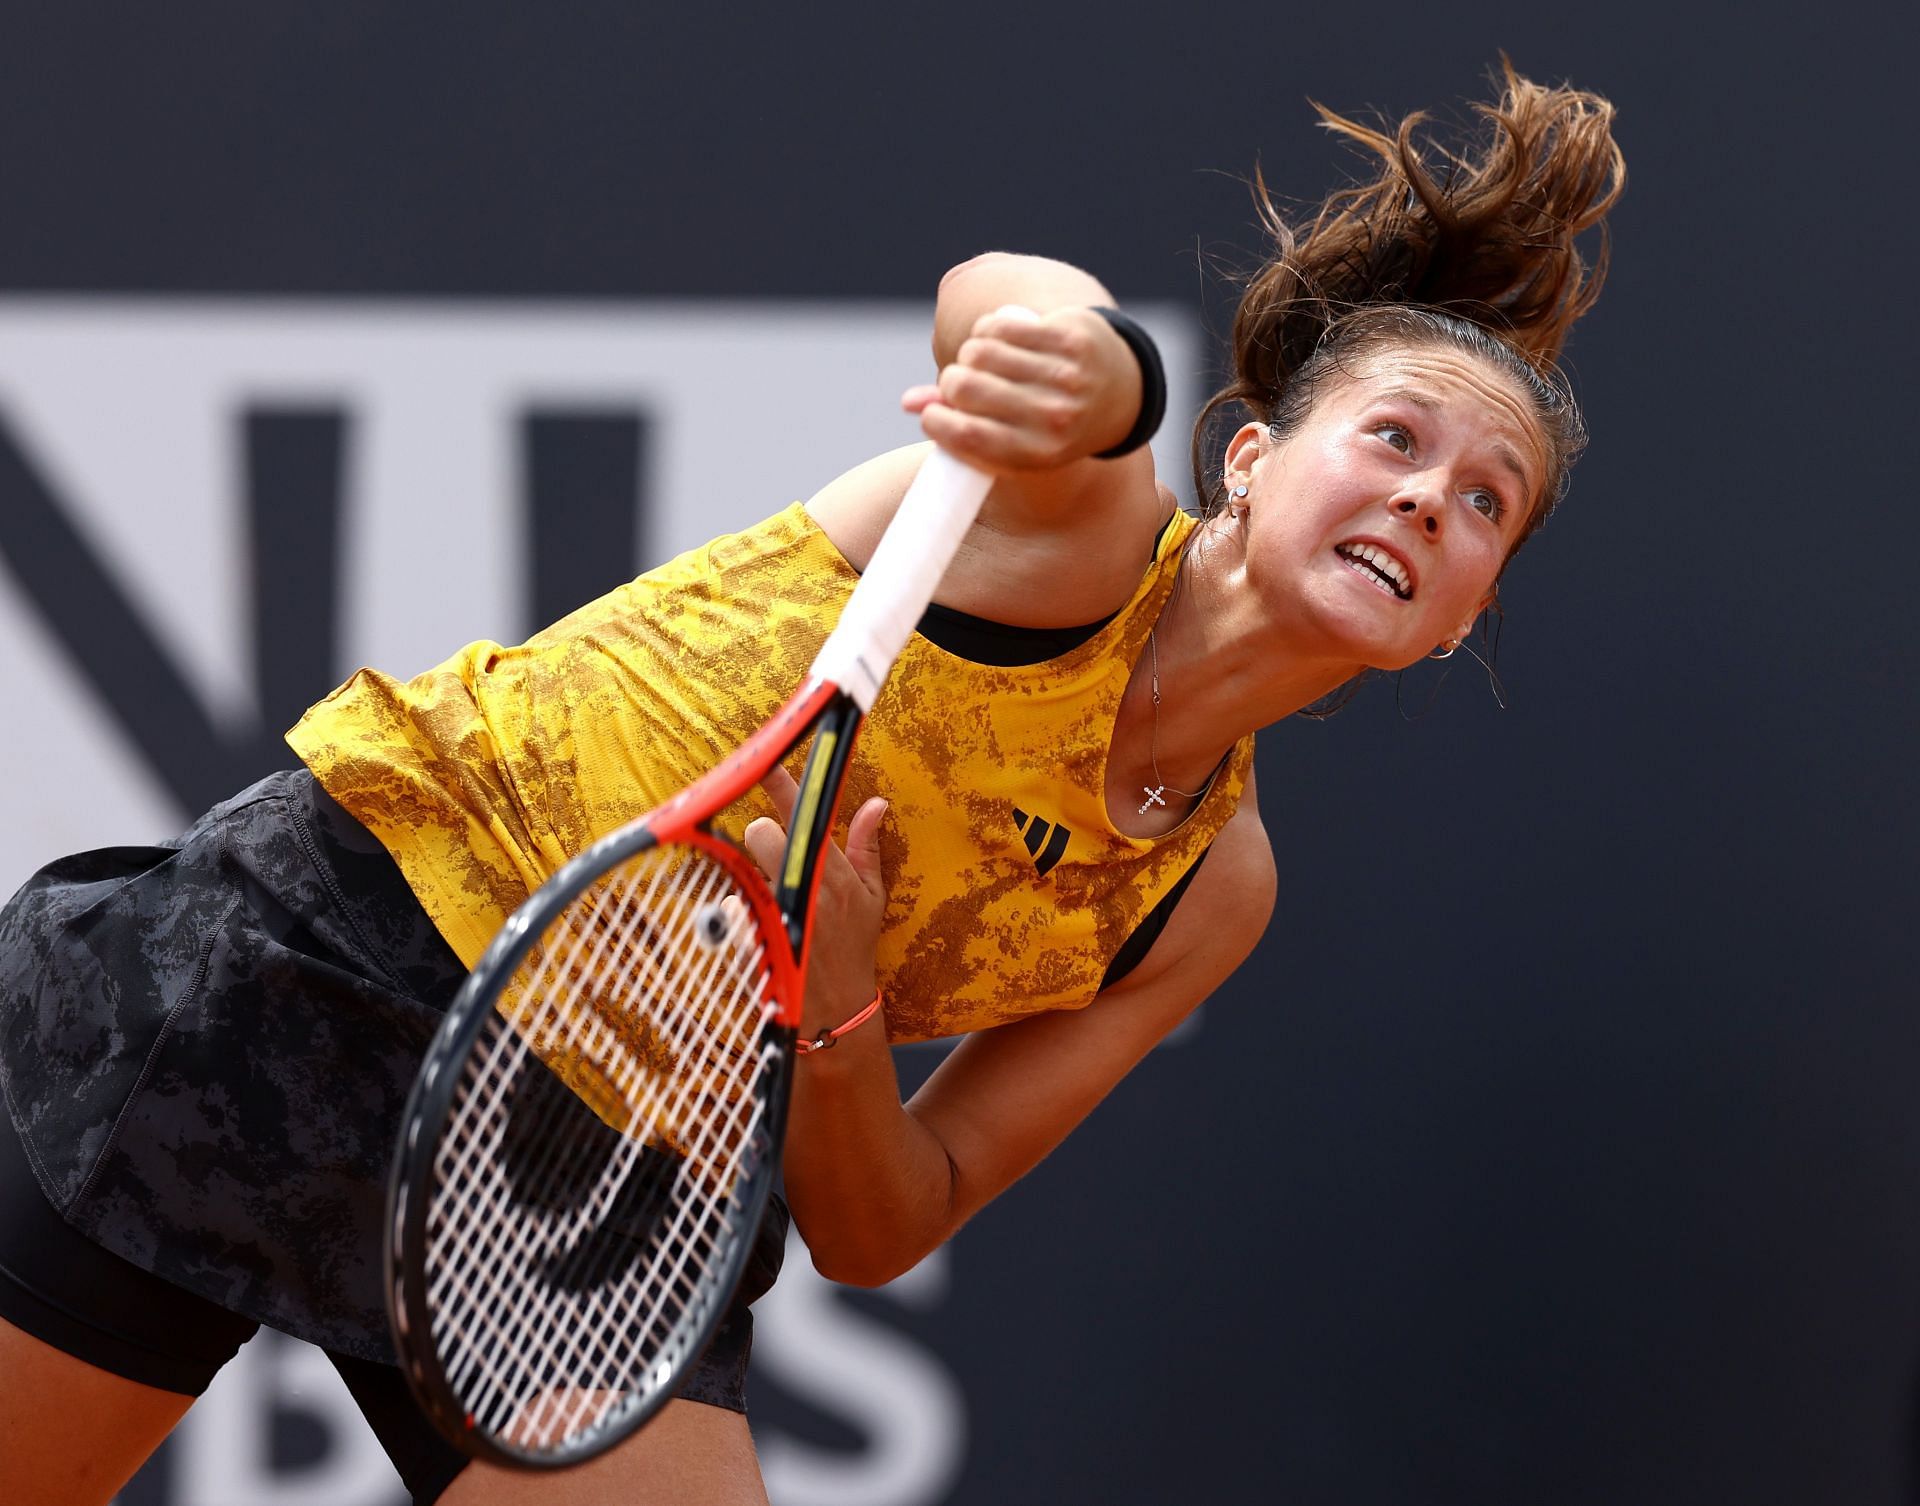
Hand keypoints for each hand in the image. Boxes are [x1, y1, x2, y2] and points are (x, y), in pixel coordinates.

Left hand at [741, 765, 888, 1038]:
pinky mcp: (751, 936)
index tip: (766, 762)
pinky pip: (731, 907)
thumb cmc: (854, 946)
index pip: (803, 816)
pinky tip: (766, 935)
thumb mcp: (872, 897)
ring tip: (781, 915)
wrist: (836, 1007)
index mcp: (834, 872)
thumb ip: (867, 847)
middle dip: (763, 840)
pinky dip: (742, 917)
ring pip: (744, 873)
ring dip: (755, 887)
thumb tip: (876, 803)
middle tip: (776, 860)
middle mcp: (805, 888)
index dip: (782, 785)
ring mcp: (776, 913)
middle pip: (760, 833)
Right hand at [900, 305, 1141, 471]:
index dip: (935, 421)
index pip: (965, 435)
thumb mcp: (1013, 441)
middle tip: (960, 384)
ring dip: (972, 354)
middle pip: (965, 387)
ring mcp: (1066, 376)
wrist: (1120, 393)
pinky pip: (1004, 324)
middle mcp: (1054, 418)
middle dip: (951, 383)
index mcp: (1037, 454)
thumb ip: (961, 427)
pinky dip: (991, 328)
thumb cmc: (1050, 424)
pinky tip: (1000, 338)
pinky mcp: (1071, 338)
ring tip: (983, 362)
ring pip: (981, 351)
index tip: (932, 415)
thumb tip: (910, 403)